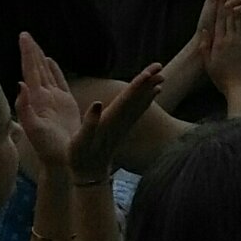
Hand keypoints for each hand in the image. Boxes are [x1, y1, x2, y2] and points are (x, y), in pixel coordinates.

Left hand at [15, 32, 82, 171]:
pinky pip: (59, 81)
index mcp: (36, 100)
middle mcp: (43, 97)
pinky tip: (51, 61)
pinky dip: (55, 69)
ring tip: (36, 45)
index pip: (30, 71)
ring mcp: (53, 100)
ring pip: (46, 73)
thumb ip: (25, 108)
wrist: (61, 162)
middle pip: (36, 69)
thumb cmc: (48, 149)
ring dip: (40, 58)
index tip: (23, 37)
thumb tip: (20, 84)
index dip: (27, 54)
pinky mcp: (64, 104)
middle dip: (31, 52)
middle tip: (25, 34)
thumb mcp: (34, 130)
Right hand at [69, 63, 165, 185]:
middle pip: (136, 98)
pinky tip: (154, 92)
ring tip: (161, 75)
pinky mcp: (123, 128)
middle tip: (159, 66)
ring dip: (150, 88)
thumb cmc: (80, 157)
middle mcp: (120, 122)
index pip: (127, 99)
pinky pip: (138, 110)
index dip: (138, 85)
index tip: (149, 72)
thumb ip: (88, 123)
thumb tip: (97, 103)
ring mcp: (123, 125)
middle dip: (148, 81)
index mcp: (110, 121)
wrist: (90, 174)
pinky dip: (147, 99)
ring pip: (139, 103)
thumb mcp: (79, 142)